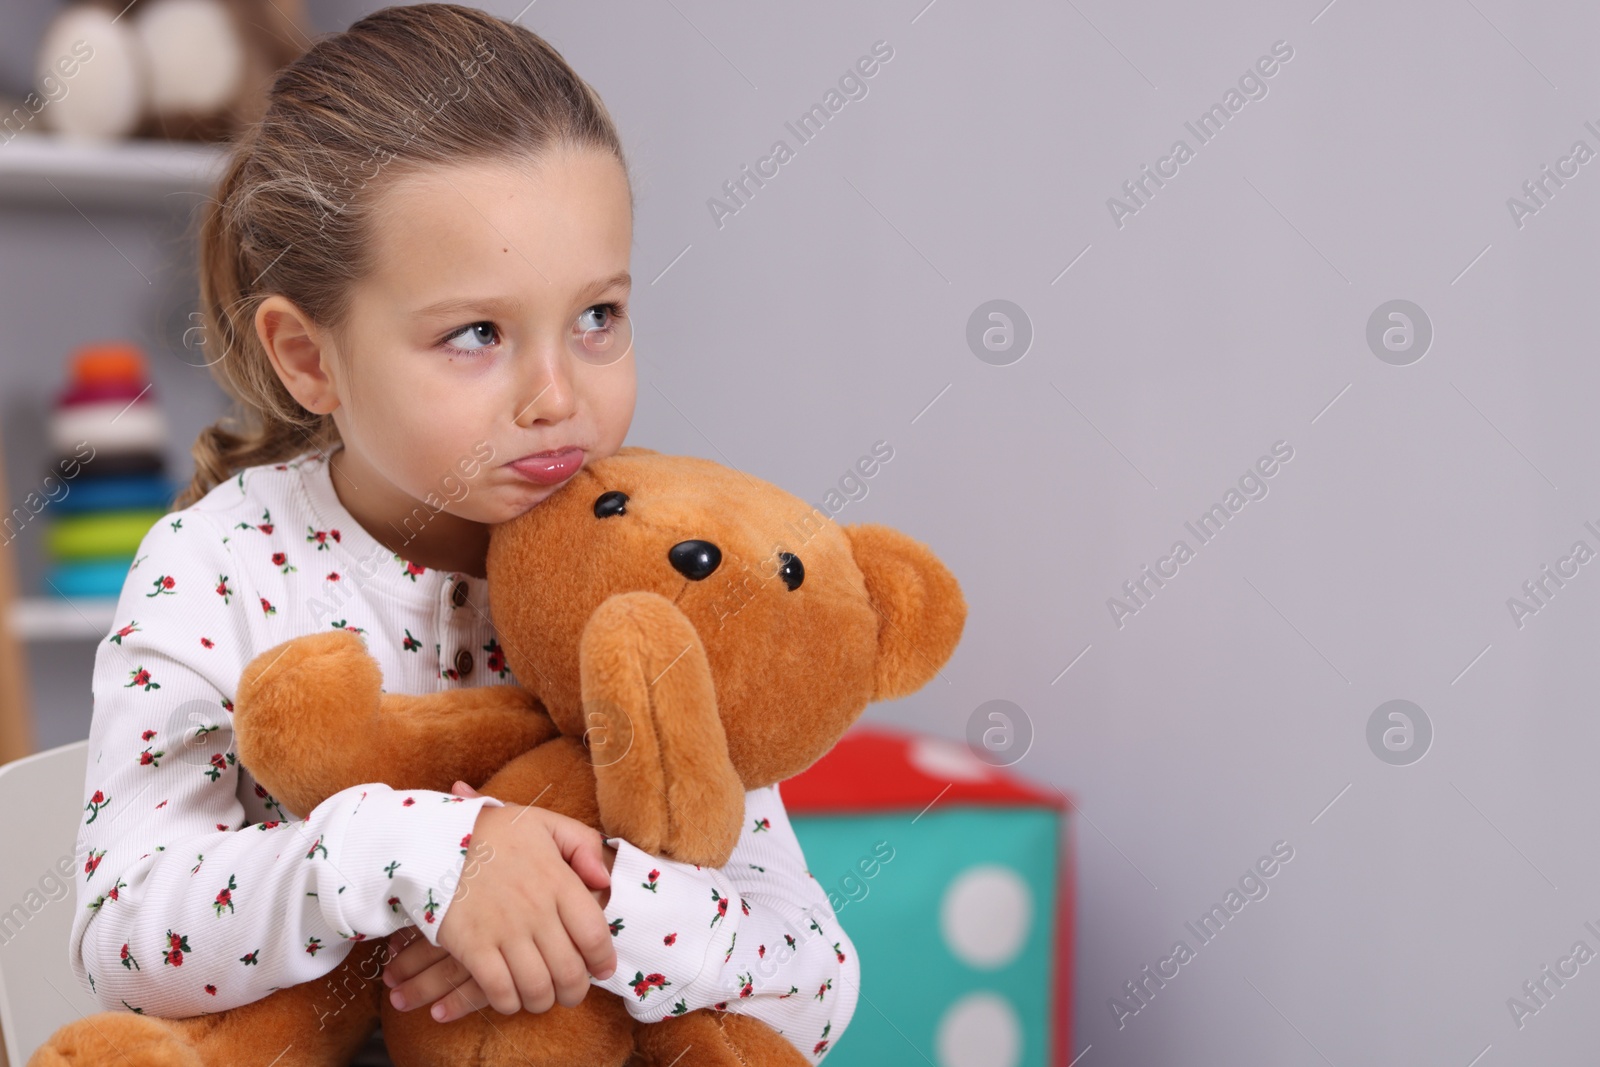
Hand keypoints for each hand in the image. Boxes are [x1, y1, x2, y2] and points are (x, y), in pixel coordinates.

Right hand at [383, 781, 616, 1021]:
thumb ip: (583, 844)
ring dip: (543, 1001)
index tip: (603, 970)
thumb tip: (604, 881)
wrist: (434, 838)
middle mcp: (536, 910)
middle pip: (569, 971)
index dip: (604, 960)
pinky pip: (498, 991)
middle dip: (575, 991)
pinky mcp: (471, 947)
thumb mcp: (545, 823)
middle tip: (571, 992)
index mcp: (558, 881)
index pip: (594, 935)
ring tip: (541, 997)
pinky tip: (509, 997)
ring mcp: (503, 931)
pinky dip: (508, 1003)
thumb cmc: (494, 832)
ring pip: (536, 988)